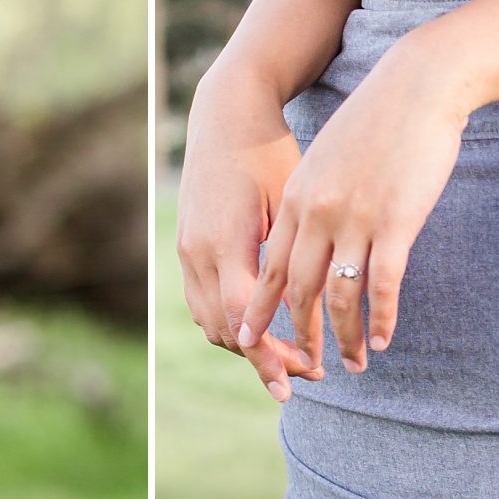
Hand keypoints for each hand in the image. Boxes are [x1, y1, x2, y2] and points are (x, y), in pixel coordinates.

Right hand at [176, 74, 316, 401]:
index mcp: (225, 243)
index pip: (243, 320)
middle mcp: (197, 252)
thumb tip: (313, 314)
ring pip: (209, 321)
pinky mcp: (185, 244)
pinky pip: (201, 301)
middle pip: (225, 329)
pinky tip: (261, 324)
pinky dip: (228, 322)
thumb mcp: (289, 202)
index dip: (269, 356)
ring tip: (289, 353)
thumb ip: (292, 258)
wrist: (227, 114)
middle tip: (309, 371)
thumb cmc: (269, 153)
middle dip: (264, 357)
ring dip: (245, 343)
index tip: (298, 383)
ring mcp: (186, 250)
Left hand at [236, 35, 468, 375]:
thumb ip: (313, 199)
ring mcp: (354, 218)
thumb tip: (309, 239)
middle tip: (308, 369)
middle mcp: (316, 211)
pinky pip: (382, 285)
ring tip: (353, 363)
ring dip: (344, 337)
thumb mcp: (329, 159)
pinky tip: (383, 339)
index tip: (251, 343)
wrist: (417, 85)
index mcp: (296, 197)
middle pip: (298, 291)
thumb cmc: (377, 121)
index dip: (260, 310)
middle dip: (301, 337)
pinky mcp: (394, 221)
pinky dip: (380, 319)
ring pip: (340, 296)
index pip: (268, 267)